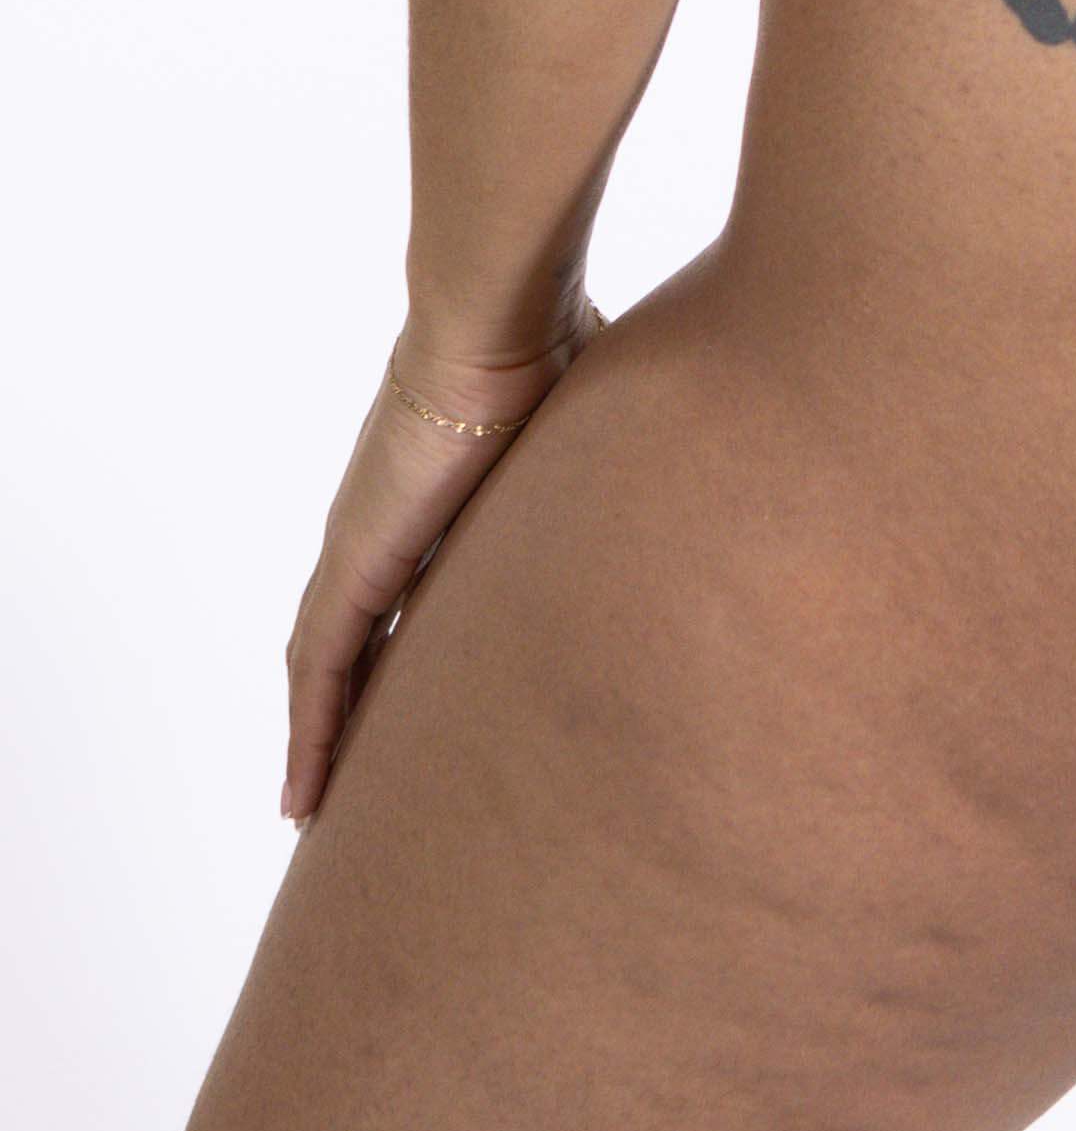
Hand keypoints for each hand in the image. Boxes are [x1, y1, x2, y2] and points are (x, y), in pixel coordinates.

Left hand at [282, 300, 606, 825]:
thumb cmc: (555, 346)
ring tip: (318, 808)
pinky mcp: (353, 564)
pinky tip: (303, 794)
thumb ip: (629, 449)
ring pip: (329, 664)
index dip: (415, 645)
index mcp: (449, 494)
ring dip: (324, 734)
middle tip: (365, 776)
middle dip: (363, 704)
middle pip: (364, 636)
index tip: (426, 694)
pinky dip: (309, 731)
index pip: (422, 589)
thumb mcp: (598, 423)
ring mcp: (364, 544)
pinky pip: (318, 669)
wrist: (501, 322)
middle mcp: (394, 524)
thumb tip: (717, 437)